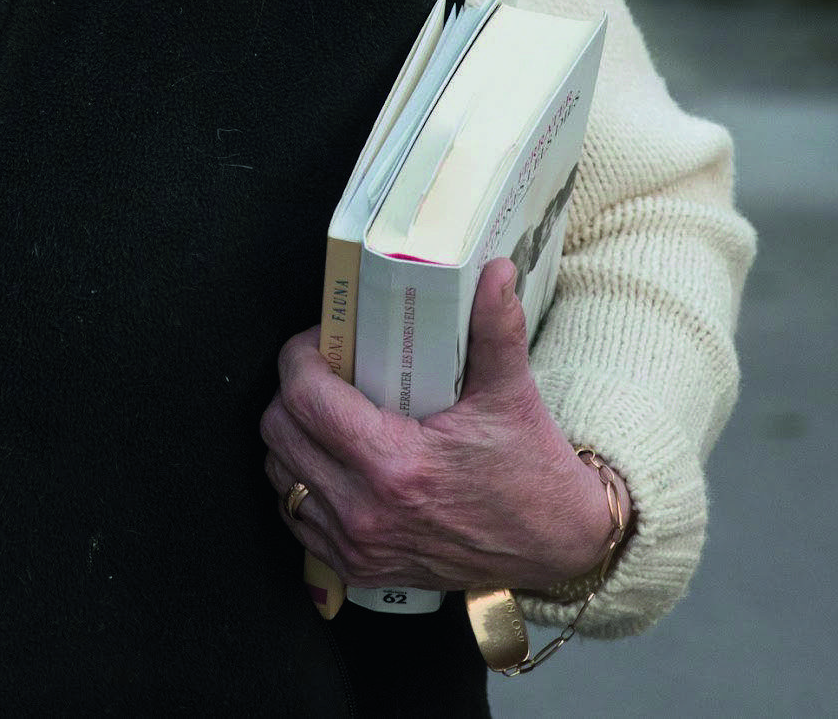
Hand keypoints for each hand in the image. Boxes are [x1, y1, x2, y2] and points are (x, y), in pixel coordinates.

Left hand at [258, 260, 627, 595]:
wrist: (557, 546)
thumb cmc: (533, 472)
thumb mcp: (512, 394)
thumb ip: (496, 328)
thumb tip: (495, 270)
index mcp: (395, 464)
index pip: (305, 397)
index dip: (300, 356)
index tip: (322, 339)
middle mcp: (365, 510)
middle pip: (280, 432)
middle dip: (292, 391)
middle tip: (325, 371)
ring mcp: (358, 545)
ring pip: (281, 475)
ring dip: (293, 438)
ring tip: (327, 413)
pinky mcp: (358, 567)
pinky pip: (297, 517)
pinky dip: (303, 484)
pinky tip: (331, 461)